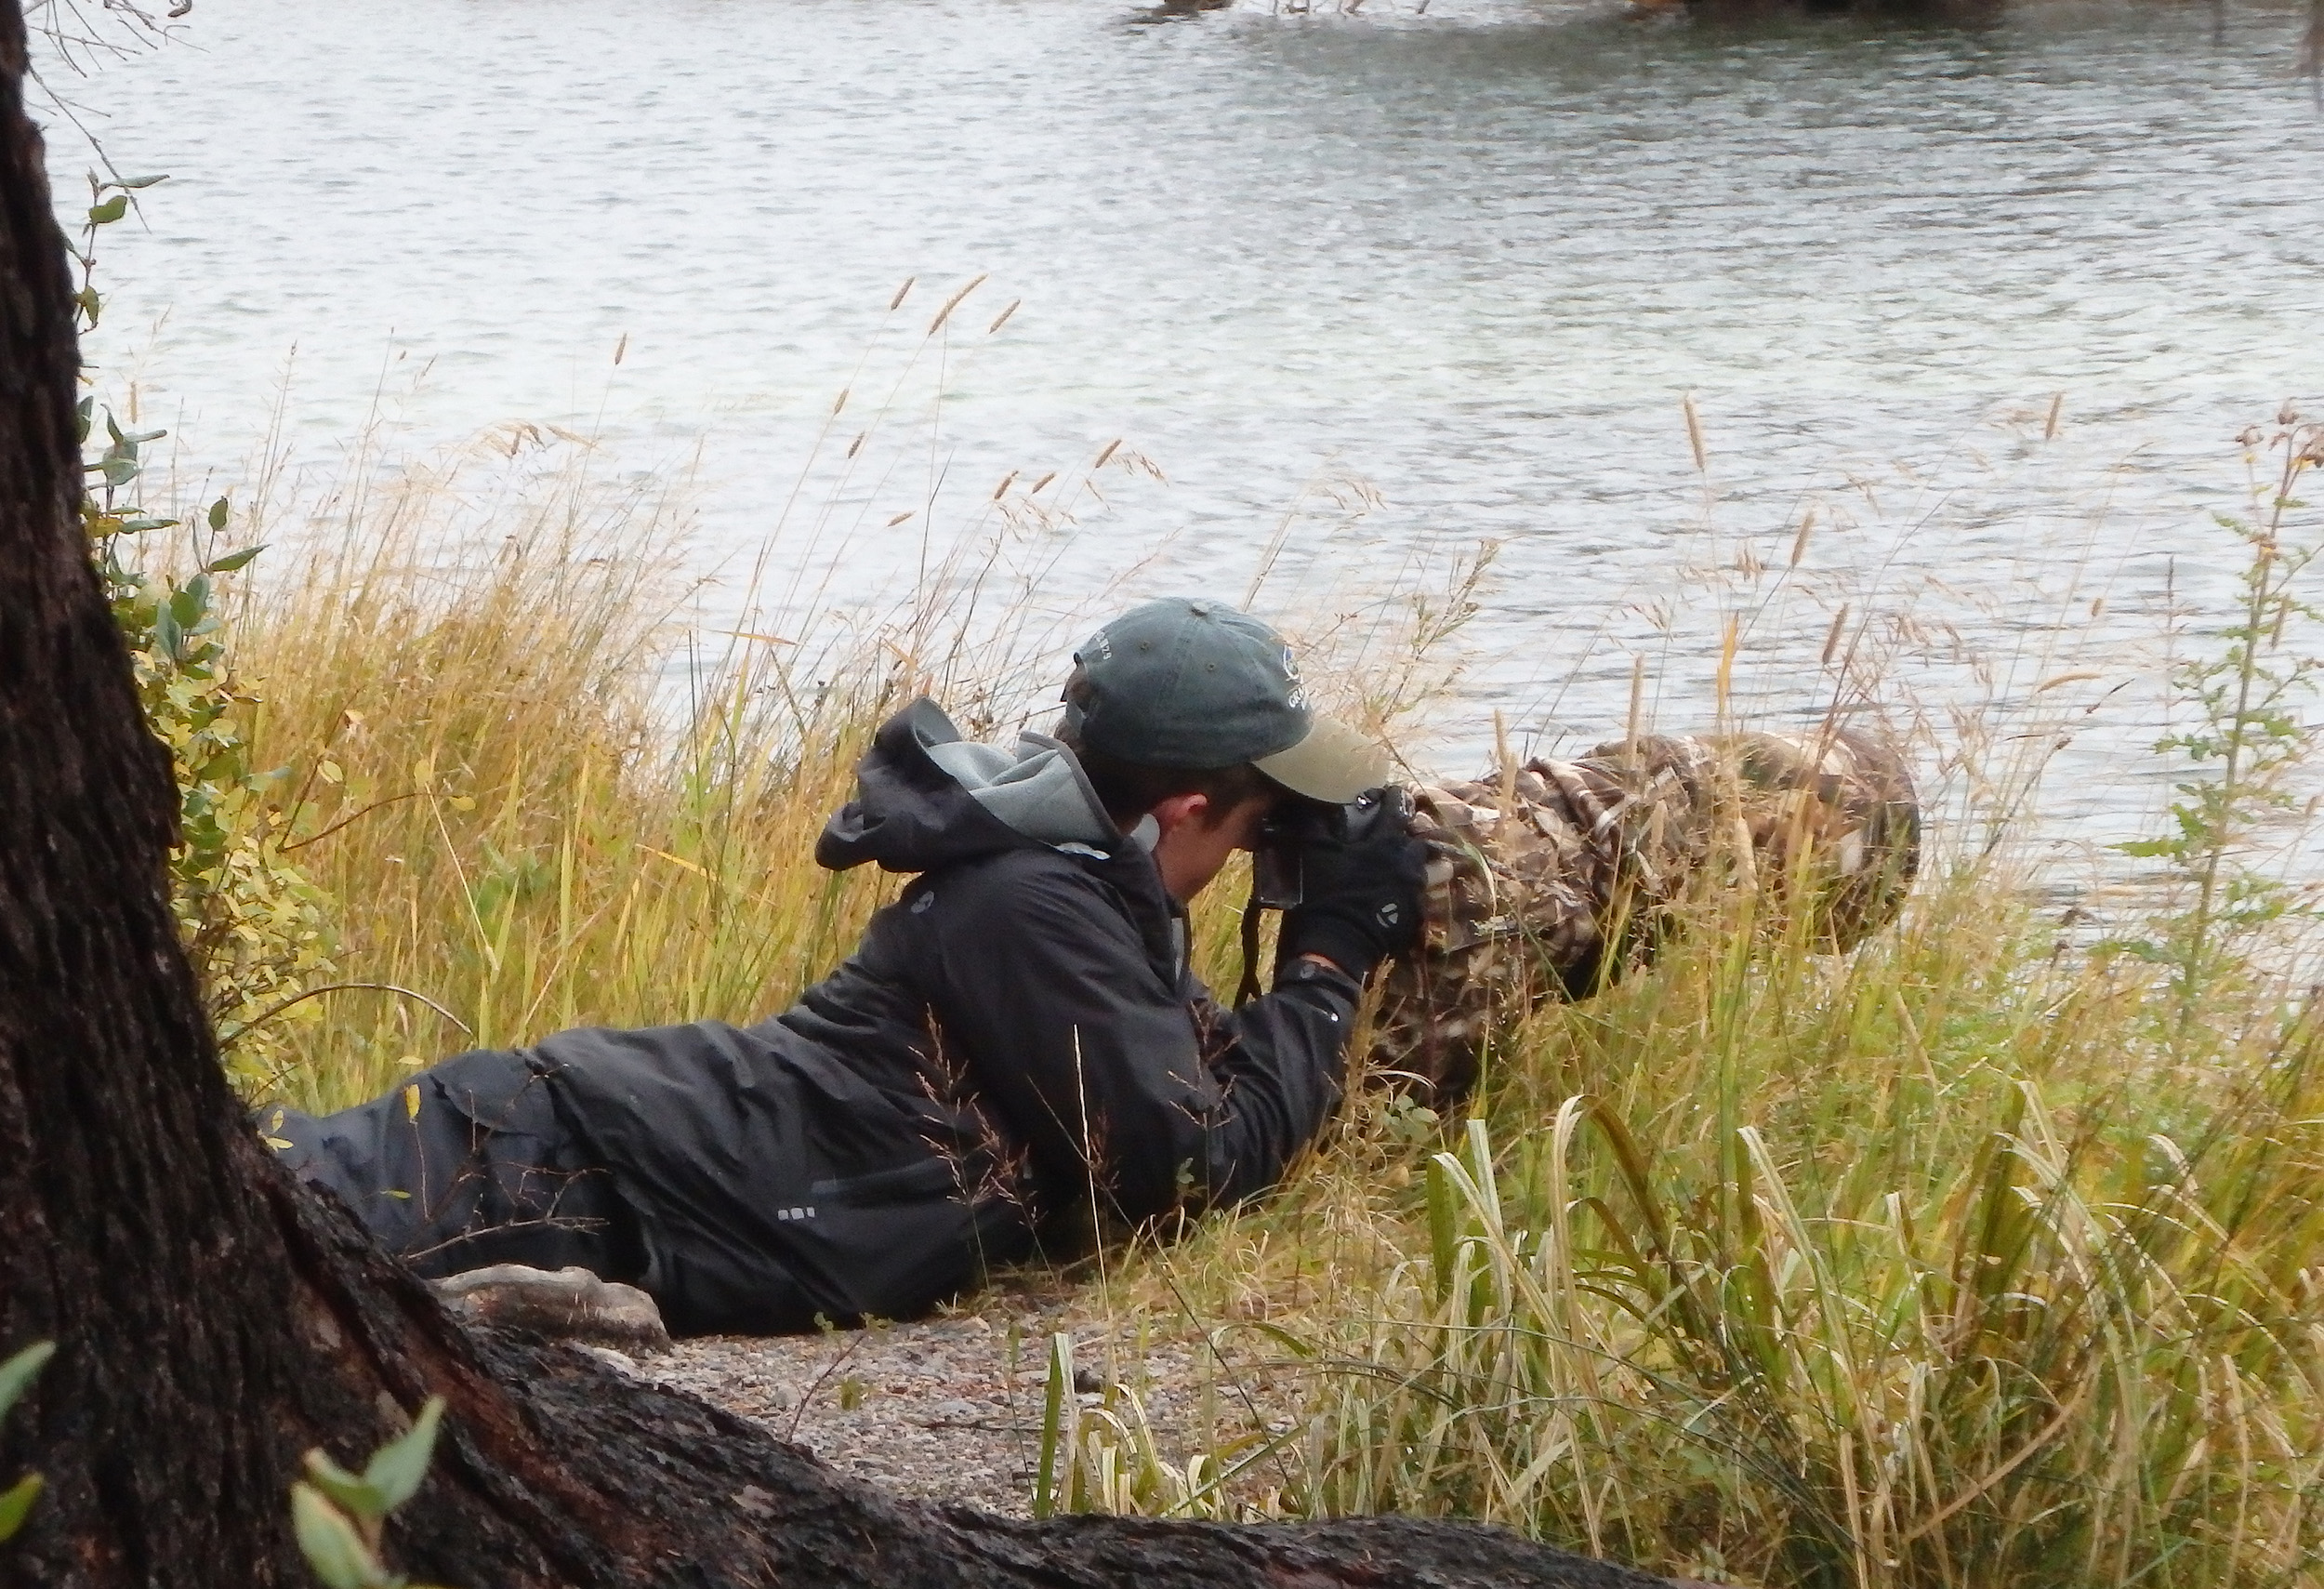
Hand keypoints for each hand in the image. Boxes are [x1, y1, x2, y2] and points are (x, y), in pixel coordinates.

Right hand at [1277, 787, 1427, 981]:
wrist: (1340, 942)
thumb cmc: (1327, 893)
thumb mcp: (1316, 854)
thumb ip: (1318, 825)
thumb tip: (1315, 804)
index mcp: (1385, 841)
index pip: (1397, 809)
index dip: (1395, 798)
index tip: (1393, 793)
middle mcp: (1408, 861)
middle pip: (1420, 840)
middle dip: (1412, 835)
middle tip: (1399, 838)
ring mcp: (1416, 889)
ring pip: (1434, 869)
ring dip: (1425, 864)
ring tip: (1413, 868)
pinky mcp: (1417, 913)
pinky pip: (1425, 897)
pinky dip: (1418, 892)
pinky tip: (1405, 895)